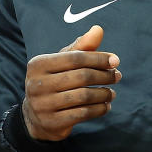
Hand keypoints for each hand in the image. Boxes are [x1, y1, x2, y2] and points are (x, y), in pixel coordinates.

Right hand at [22, 25, 119, 141]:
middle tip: (117, 76)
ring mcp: (43, 105)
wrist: (35, 116)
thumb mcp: (62, 62)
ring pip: (84, 96)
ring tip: (111, 92)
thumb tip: (98, 29)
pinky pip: (83, 114)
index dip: (98, 58)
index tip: (115, 61)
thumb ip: (81, 47)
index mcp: (38, 64)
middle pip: (81, 76)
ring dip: (103, 94)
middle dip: (104, 76)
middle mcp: (37, 84)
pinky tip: (106, 105)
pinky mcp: (52, 122)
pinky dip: (99, 109)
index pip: (75, 58)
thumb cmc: (53, 81)